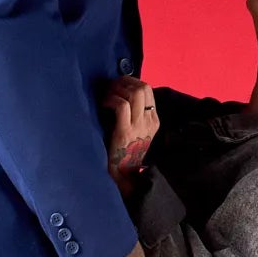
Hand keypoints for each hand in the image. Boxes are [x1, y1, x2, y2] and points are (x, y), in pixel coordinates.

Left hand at [101, 76, 158, 192]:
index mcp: (154, 120)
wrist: (122, 174)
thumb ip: (134, 114)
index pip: (147, 89)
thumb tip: (122, 92)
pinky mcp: (125, 132)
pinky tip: (103, 104)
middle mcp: (149, 121)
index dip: (130, 81)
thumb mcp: (135, 131)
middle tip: (110, 87)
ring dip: (117, 89)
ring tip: (107, 95)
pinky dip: (111, 99)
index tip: (117, 85)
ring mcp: (139, 126)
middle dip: (124, 82)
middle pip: (143, 87)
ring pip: (135, 93)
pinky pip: (122, 105)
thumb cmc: (123, 151)